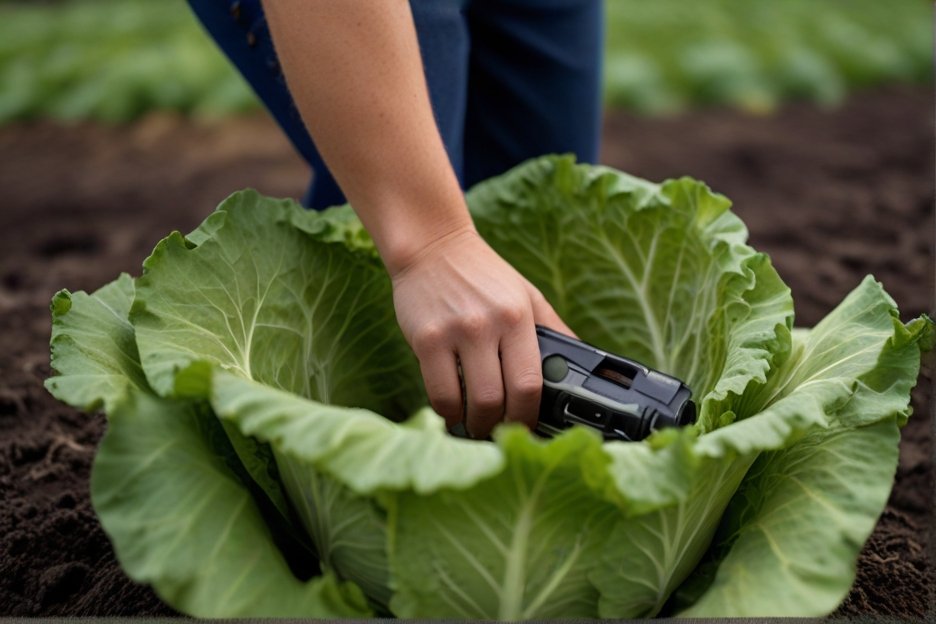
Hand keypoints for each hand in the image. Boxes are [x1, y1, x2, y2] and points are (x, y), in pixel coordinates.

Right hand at [389, 227, 574, 437]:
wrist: (432, 247)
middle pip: (499, 399)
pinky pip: (438, 393)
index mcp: (518, 317)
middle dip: (502, 425)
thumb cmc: (482, 275)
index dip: (529, 415)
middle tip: (500, 430)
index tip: (527, 425)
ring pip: (469, 401)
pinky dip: (447, 411)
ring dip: (474, 424)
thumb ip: (554, 329)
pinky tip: (452, 410)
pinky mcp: (425, 339)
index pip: (531, 382)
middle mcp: (488, 325)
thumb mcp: (527, 294)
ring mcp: (454, 333)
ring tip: (476, 425)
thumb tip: (584, 363)